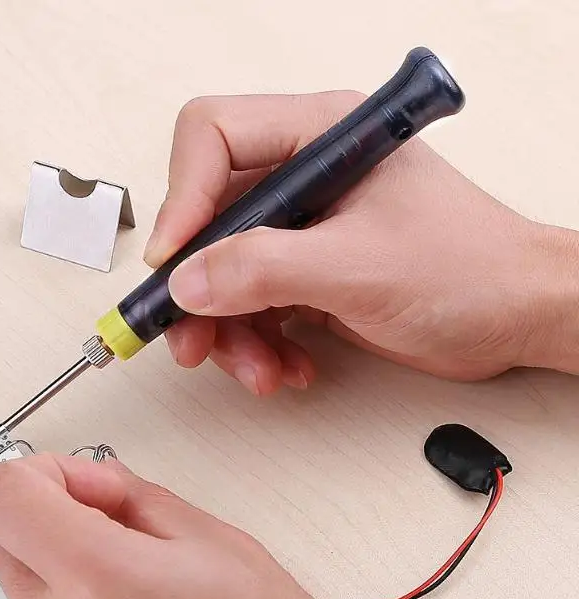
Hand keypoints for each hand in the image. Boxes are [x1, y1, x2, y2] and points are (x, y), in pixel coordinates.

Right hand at [144, 93, 578, 391]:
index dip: (182, 198)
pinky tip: (288, 368)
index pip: (213, 137)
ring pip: (224, 274)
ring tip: (259, 371)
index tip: (173, 263)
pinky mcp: (307, 275)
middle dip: (197, 287)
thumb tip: (187, 280)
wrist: (514, 318)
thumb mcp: (358, 266)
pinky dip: (259, 345)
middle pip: (209, 219)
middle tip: (190, 341)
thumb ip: (265, 269)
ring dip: (230, 332)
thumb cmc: (470, 269)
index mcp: (320, 137)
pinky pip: (253, 307)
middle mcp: (305, 177)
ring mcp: (304, 230)